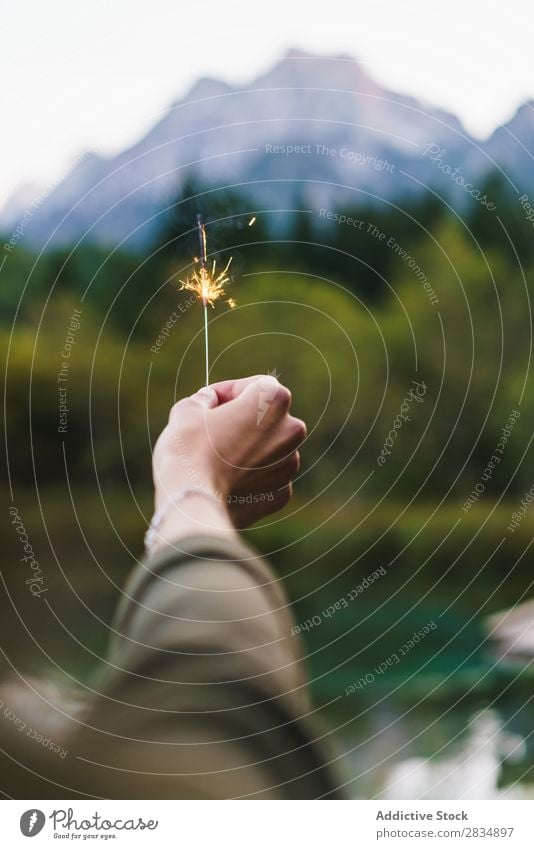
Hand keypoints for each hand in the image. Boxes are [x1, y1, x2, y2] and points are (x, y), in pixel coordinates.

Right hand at [152, 375, 305, 529]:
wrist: (191, 501)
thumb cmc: (189, 448)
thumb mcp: (188, 409)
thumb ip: (205, 398)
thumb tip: (210, 402)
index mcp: (274, 400)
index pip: (254, 386)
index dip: (228, 391)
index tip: (210, 403)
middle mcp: (291, 430)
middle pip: (266, 418)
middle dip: (243, 421)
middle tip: (213, 431)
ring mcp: (288, 465)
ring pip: (269, 450)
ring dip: (249, 450)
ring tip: (217, 459)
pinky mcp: (281, 494)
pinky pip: (266, 479)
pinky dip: (251, 478)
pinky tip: (226, 481)